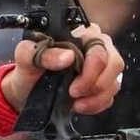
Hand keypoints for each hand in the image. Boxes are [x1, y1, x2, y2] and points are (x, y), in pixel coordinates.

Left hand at [0, 24, 123, 116]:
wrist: (25, 91)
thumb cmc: (28, 69)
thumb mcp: (25, 58)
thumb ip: (41, 53)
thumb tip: (67, 56)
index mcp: (79, 33)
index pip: (99, 46)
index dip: (91, 67)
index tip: (74, 85)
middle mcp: (95, 46)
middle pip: (114, 63)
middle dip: (95, 84)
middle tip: (74, 93)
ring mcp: (101, 67)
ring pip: (114, 81)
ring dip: (96, 97)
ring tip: (75, 102)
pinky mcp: (102, 85)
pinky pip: (110, 96)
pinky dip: (96, 104)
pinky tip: (79, 106)